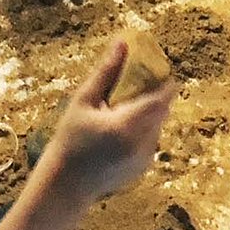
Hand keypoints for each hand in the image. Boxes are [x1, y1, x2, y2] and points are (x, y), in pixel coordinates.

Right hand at [44, 41, 174, 202]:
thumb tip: (122, 43)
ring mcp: (145, 159)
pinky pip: (151, 140)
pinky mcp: (142, 168)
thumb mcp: (83, 101)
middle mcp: (143, 144)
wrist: (65, 186)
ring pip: (158, 125)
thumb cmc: (70, 140)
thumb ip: (106, 72)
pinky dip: (143, 129)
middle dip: (155, 94)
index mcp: (128, 126)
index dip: (164, 81)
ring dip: (149, 112)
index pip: (161, 98)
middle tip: (137, 82)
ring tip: (123, 106)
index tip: (156, 67)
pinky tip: (119, 128)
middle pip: (162, 110)